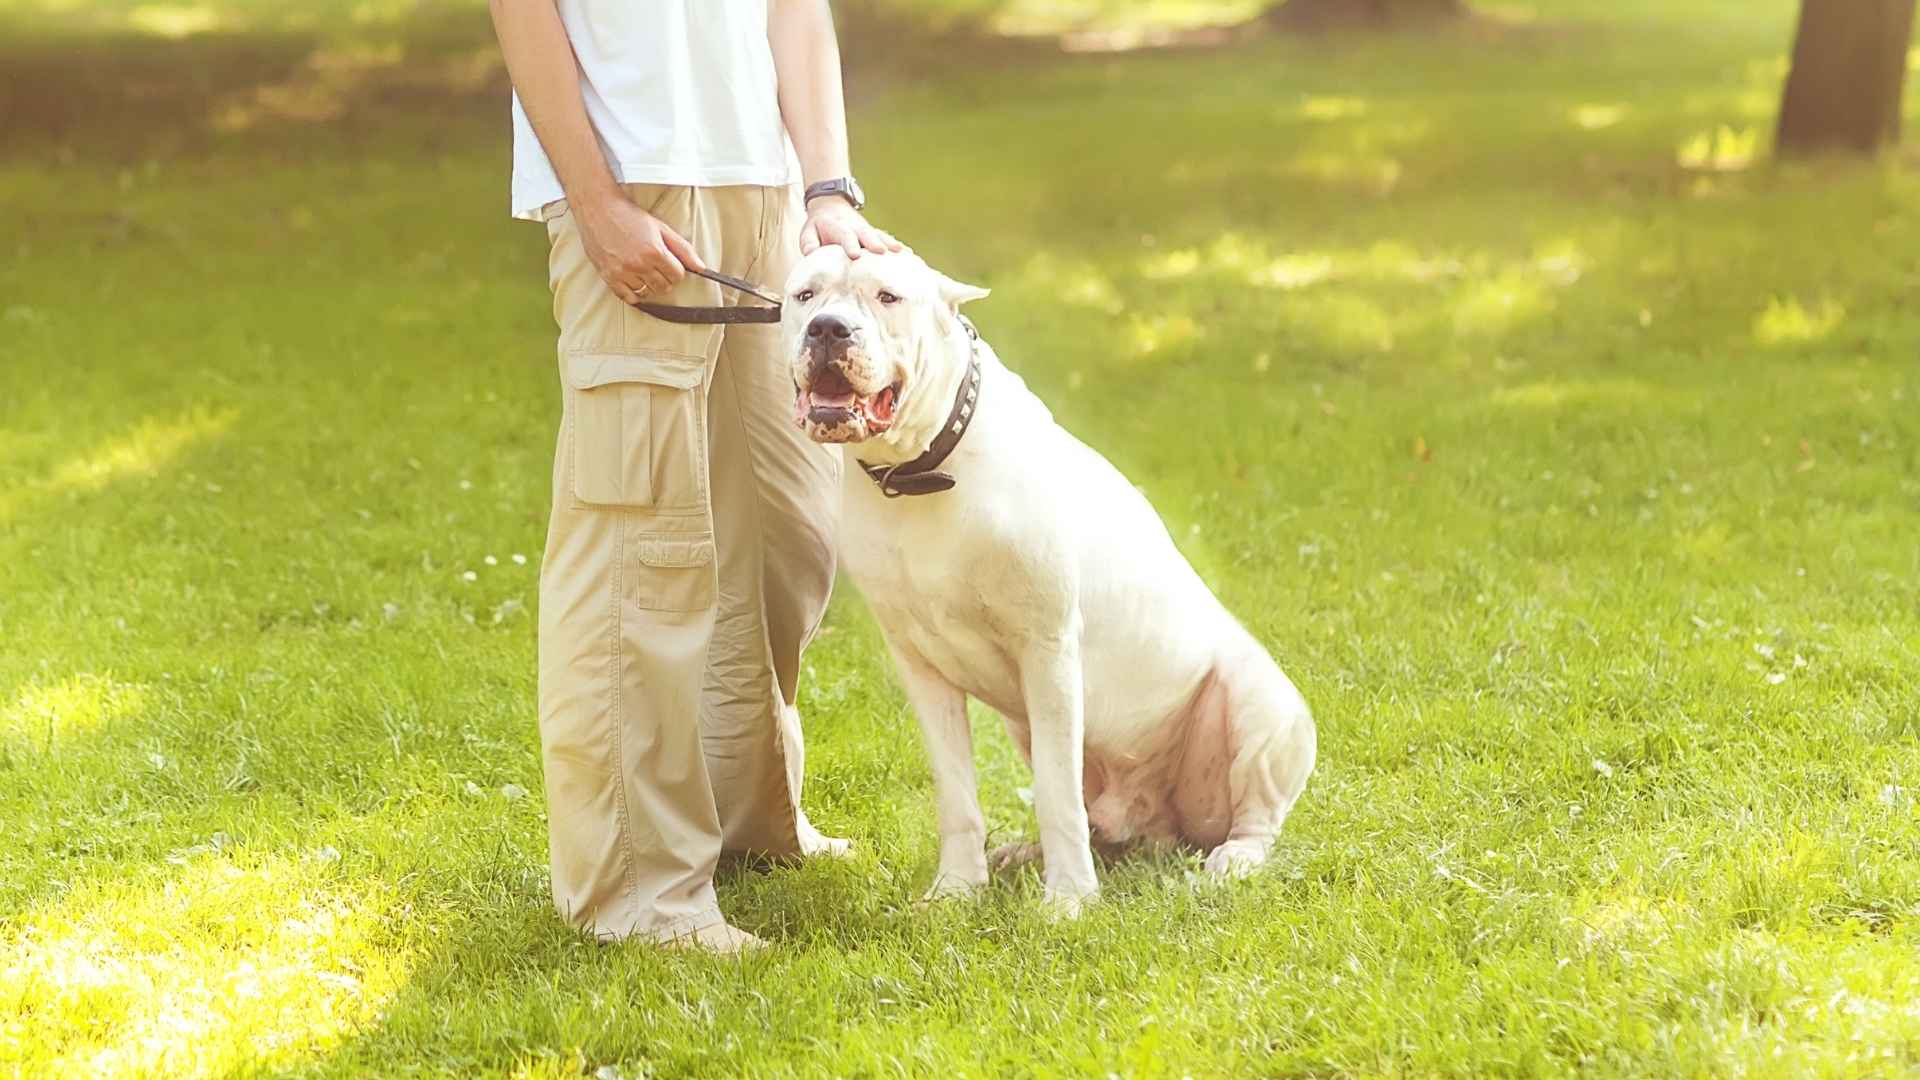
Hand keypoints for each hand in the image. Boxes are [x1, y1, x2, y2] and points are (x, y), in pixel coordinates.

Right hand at [575, 190, 705, 304]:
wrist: (598, 209)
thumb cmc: (629, 216)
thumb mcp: (661, 227)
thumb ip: (683, 249)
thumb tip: (701, 267)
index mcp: (655, 251)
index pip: (678, 276)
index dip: (676, 270)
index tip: (670, 263)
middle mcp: (639, 264)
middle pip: (664, 287)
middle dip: (665, 278)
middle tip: (656, 266)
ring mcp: (622, 272)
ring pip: (647, 293)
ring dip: (649, 284)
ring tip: (643, 269)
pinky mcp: (609, 277)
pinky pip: (628, 298)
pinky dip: (633, 293)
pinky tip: (633, 280)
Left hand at [800, 198, 903, 258]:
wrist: (830, 205)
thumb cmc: (819, 225)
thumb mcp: (808, 231)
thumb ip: (809, 242)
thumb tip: (811, 253)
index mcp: (838, 228)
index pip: (845, 236)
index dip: (850, 244)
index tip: (855, 254)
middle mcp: (855, 228)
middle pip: (866, 235)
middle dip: (874, 243)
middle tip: (881, 251)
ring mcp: (866, 230)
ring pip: (879, 236)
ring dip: (890, 244)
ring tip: (901, 252)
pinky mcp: (874, 234)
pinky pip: (886, 239)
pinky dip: (896, 245)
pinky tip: (907, 253)